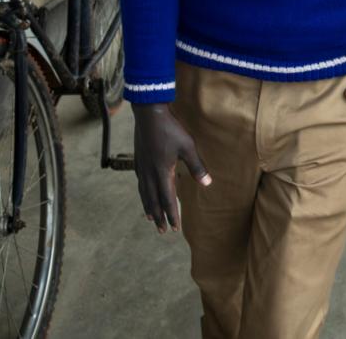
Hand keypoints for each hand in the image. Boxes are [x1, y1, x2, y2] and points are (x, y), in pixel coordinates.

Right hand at [132, 103, 210, 232]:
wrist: (149, 114)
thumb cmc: (171, 129)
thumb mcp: (188, 147)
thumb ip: (197, 166)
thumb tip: (207, 183)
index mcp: (163, 173)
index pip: (168, 200)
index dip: (172, 215)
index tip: (175, 228)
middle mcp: (149, 174)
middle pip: (154, 201)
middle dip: (159, 217)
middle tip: (162, 231)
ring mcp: (142, 167)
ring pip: (144, 194)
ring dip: (149, 208)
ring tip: (150, 219)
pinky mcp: (138, 160)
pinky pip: (140, 183)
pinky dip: (142, 194)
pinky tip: (144, 194)